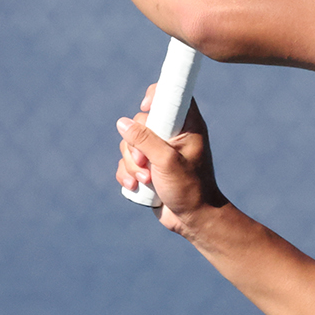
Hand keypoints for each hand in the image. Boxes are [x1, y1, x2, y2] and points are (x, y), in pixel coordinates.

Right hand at [115, 88, 227, 237]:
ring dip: (131, 165)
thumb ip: (145, 140)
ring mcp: (158, 151)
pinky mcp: (147, 167)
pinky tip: (135, 187)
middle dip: (135, 146)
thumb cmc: (189, 188)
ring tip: (146, 181)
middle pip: (140, 123)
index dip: (156, 95)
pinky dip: (127, 175)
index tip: (146, 107)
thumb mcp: (167, 161)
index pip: (171, 95)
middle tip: (146, 163)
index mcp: (187, 126)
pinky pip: (126, 162)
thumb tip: (122, 123)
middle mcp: (172, 134)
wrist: (192, 219)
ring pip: (129, 144)